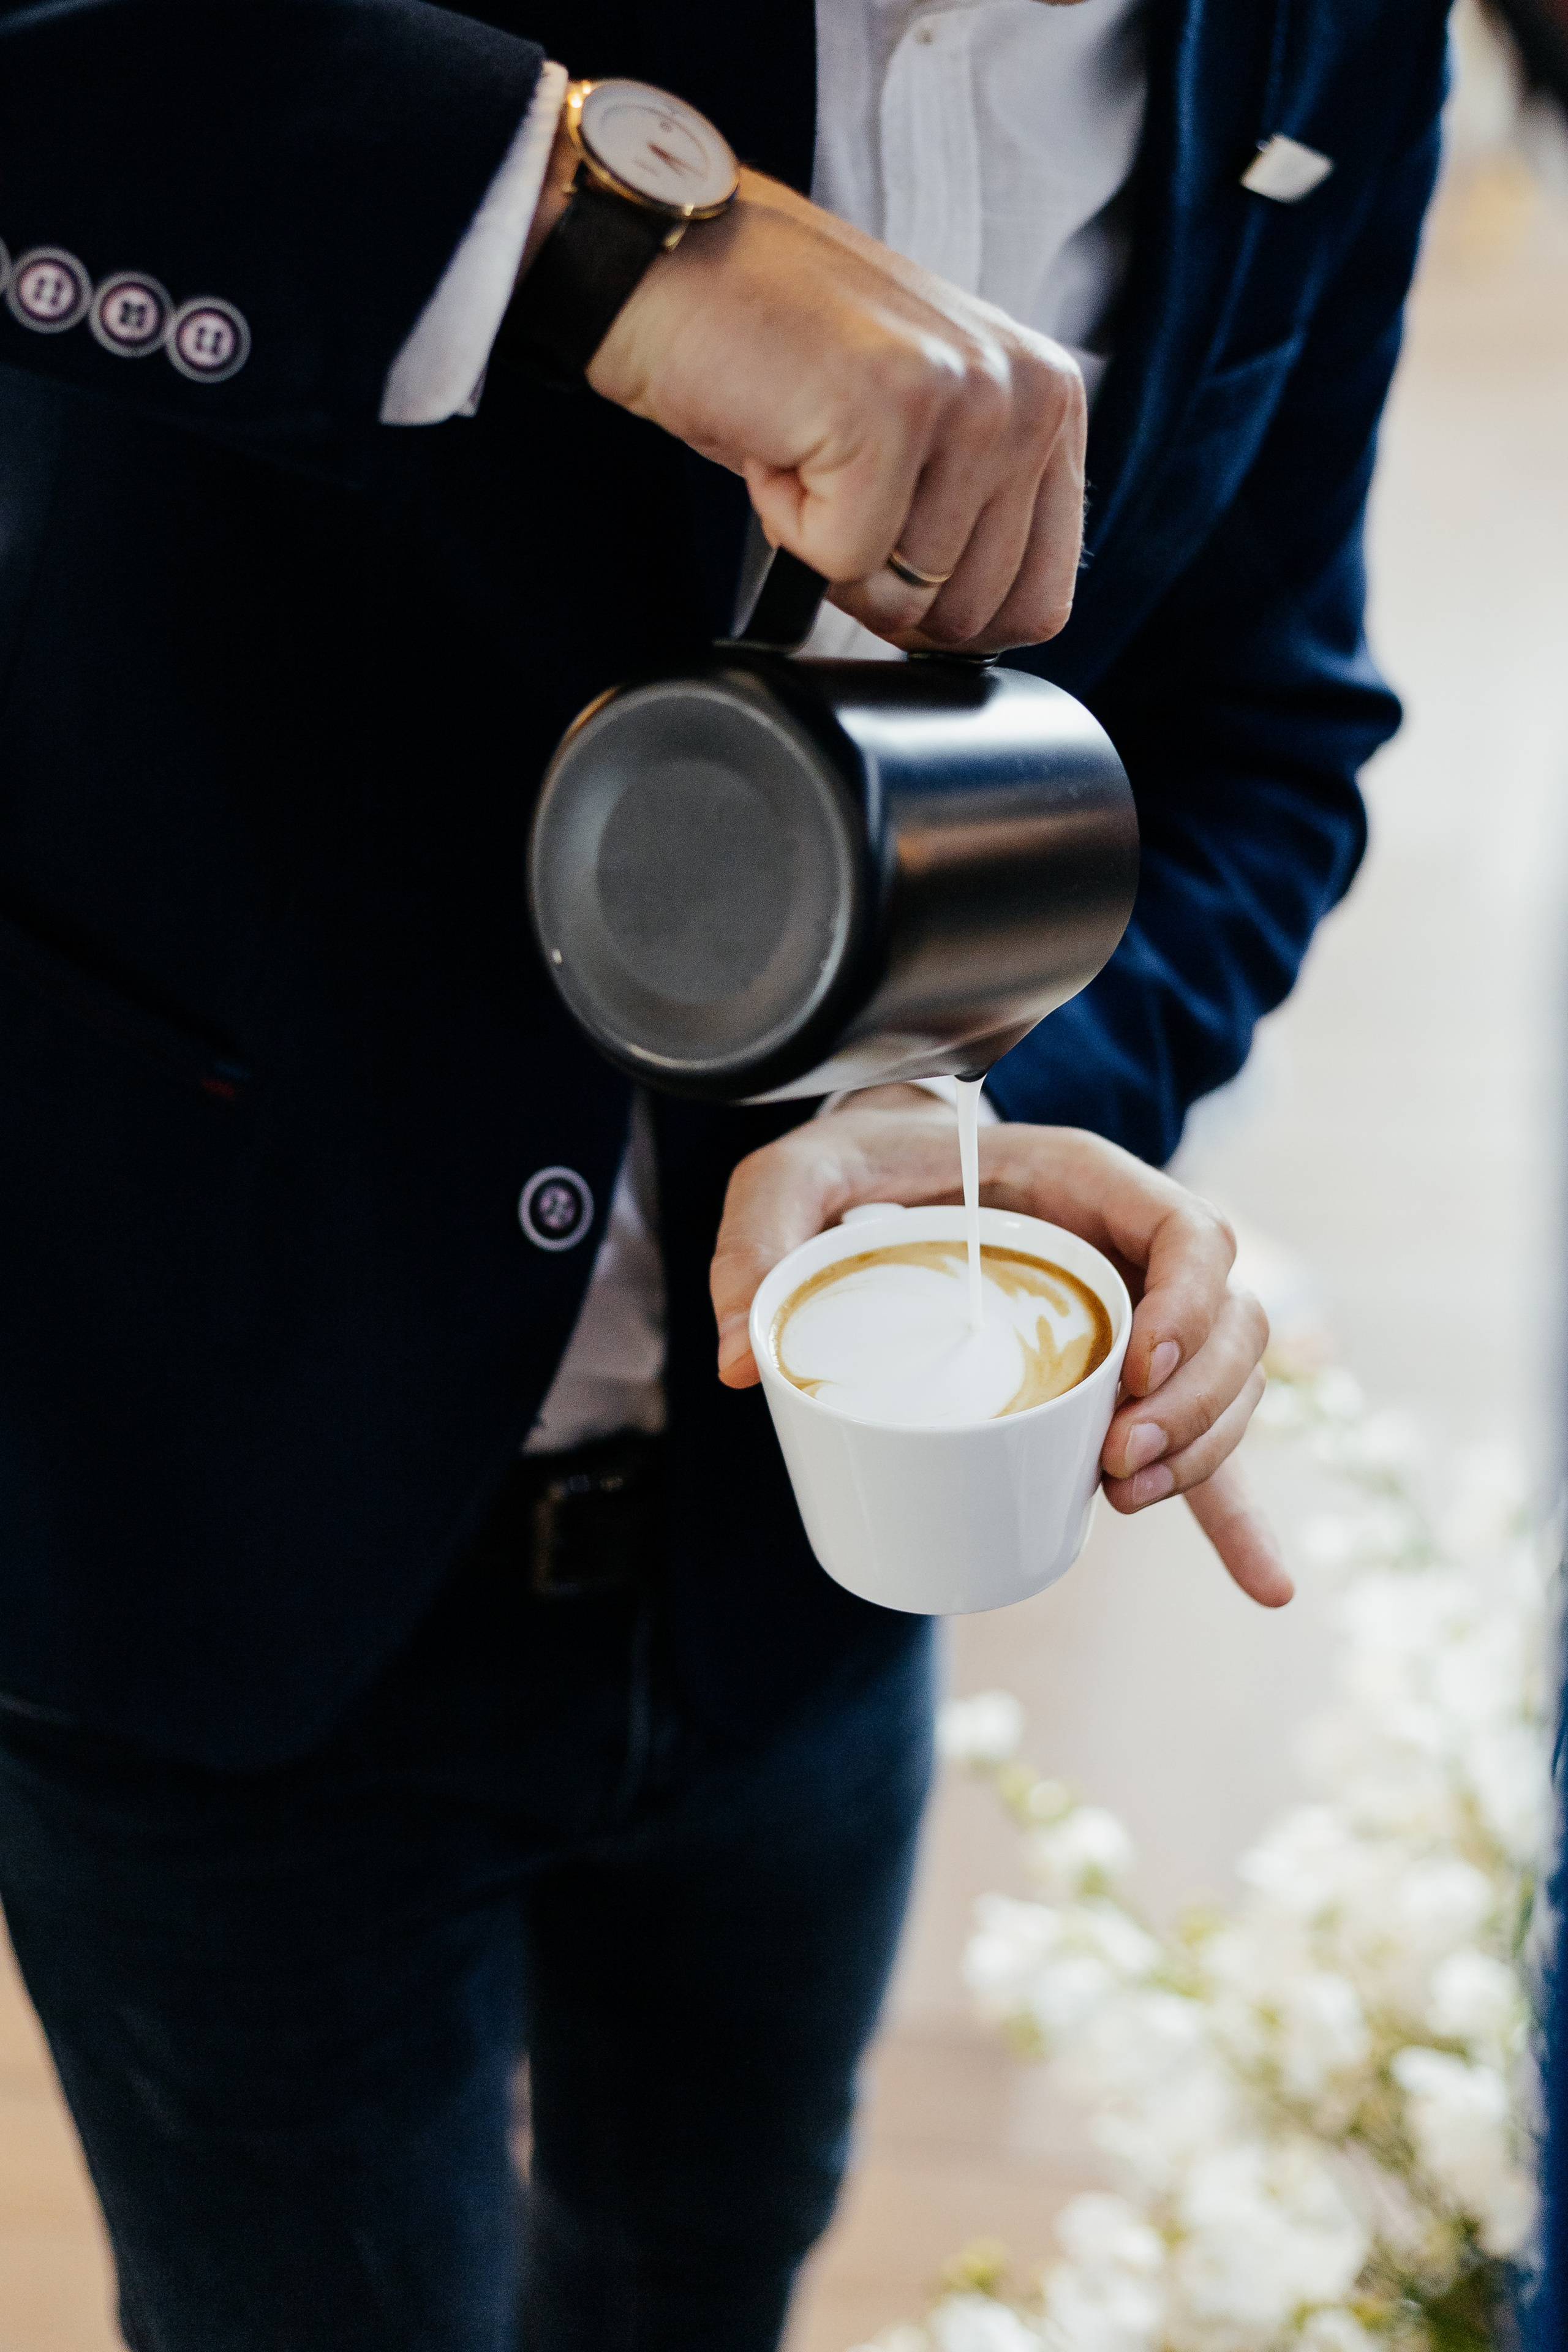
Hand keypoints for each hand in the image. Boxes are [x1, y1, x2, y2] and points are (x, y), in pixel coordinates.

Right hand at [572, 166, 1084, 654]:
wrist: (671, 266)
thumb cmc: (782, 355)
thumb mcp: (915, 434)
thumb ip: (971, 513)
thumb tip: (971, 633)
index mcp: (1052, 400)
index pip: (1040, 601)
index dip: (948, 622)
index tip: (891, 564)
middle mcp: (1029, 393)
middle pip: (969, 613)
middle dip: (881, 584)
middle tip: (835, 483)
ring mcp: (968, 398)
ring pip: (906, 594)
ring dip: (827, 543)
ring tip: (807, 444)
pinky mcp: (892, 414)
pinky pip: (843, 560)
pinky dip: (785, 522)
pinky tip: (779, 440)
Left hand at [709, 1090, 1290, 1607]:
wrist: (879, 1175)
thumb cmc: (850, 1164)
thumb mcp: (793, 1174)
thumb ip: (759, 1237)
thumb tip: (741, 1361)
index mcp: (1084, 1184)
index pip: (1191, 1232)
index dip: (1192, 1301)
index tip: (1139, 1364)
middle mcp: (1131, 1250)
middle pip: (1233, 1322)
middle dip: (1199, 1404)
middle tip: (1118, 1462)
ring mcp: (1140, 1323)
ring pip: (1229, 1386)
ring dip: (1206, 1453)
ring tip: (1124, 1498)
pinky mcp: (1120, 1390)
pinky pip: (1199, 1452)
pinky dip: (1235, 1519)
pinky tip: (1262, 1587)